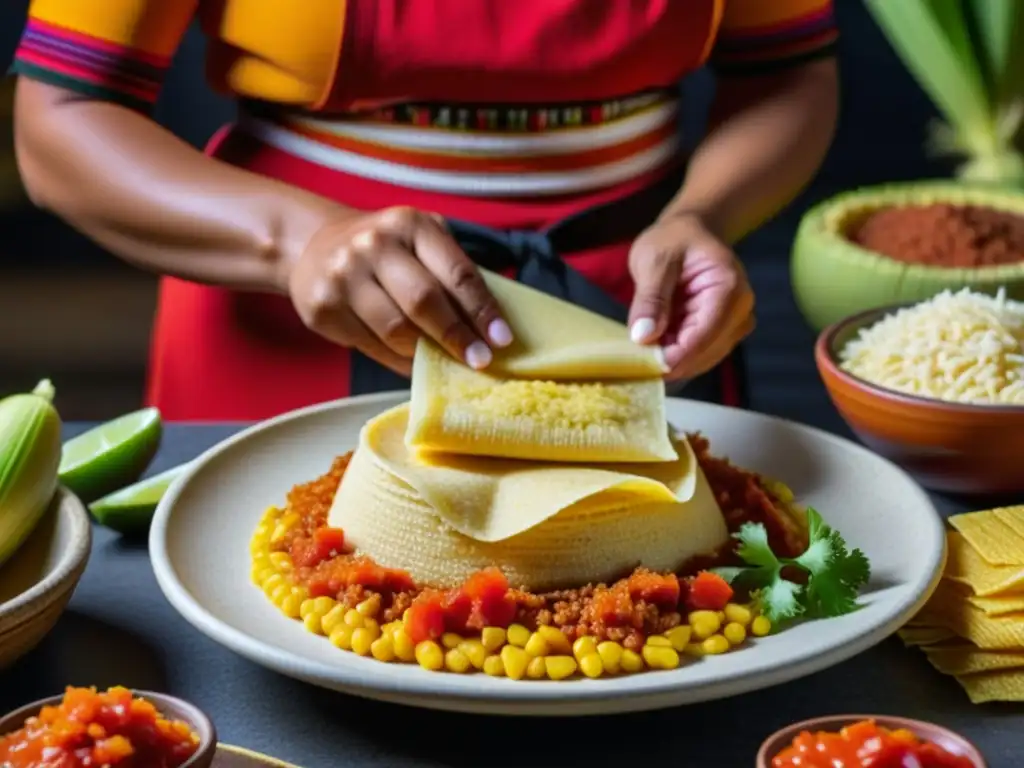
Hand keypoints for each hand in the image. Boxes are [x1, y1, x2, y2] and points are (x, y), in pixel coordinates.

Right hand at [288, 206, 512, 374]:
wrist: (315, 246)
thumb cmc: (386, 250)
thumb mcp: (421, 241)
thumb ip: (452, 273)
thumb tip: (490, 329)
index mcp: (409, 224)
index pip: (456, 272)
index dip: (482, 310)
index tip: (502, 340)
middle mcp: (374, 244)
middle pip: (424, 301)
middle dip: (457, 336)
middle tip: (480, 361)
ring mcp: (343, 276)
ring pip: (397, 331)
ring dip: (427, 353)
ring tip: (444, 360)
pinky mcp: (322, 308)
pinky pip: (371, 346)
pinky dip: (398, 361)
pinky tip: (412, 362)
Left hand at [627, 212, 754, 380]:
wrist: (691, 234)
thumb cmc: (674, 240)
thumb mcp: (654, 259)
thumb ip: (650, 297)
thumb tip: (643, 336)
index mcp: (729, 288)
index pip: (704, 335)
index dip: (674, 356)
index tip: (643, 366)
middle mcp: (740, 311)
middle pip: (704, 353)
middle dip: (670, 361)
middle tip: (633, 362)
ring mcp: (734, 326)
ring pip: (701, 360)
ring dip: (670, 361)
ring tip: (640, 352)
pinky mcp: (722, 335)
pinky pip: (697, 356)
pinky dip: (674, 356)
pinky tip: (654, 348)